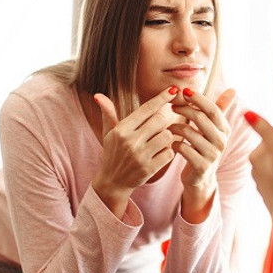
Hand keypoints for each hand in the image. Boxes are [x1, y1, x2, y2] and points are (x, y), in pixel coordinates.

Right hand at [92, 86, 179, 216]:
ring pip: (167, 136)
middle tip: (158, 128)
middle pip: (160, 120)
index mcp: (121, 129)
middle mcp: (130, 141)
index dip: (161, 98)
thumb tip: (98, 95)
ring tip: (158, 142)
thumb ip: (108, 113)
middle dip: (163, 122)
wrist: (112, 182)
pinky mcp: (149, 169)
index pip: (146, 109)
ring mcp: (140, 156)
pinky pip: (169, 153)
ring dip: (167, 138)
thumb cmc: (113, 153)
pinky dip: (168, 152)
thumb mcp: (108, 133)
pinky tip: (159, 154)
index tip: (173, 90)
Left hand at [169, 88, 234, 221]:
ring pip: (189, 132)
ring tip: (168, 127)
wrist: (200, 178)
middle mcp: (222, 141)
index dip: (198, 98)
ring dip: (174, 127)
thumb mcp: (213, 128)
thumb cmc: (204, 147)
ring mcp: (212, 155)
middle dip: (183, 110)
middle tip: (172, 107)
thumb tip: (233, 89)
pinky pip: (183, 148)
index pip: (213, 109)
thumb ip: (220, 109)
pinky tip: (171, 144)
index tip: (184, 91)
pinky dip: (173, 144)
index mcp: (225, 129)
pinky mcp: (201, 166)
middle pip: (200, 118)